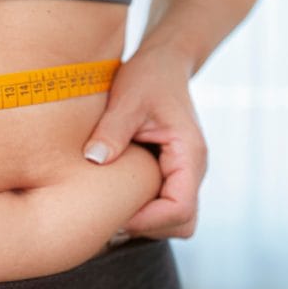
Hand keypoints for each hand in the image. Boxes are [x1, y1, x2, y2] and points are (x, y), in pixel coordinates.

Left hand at [83, 43, 207, 239]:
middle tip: (109, 212)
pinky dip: (143, 209)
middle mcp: (193, 170)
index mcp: (189, 155)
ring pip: (175, 220)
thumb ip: (113, 130)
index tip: (114, 211)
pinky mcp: (171, 173)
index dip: (147, 219)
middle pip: (182, 223)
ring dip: (145, 220)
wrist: (163, 63)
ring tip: (110, 205)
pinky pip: (164, 206)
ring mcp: (183, 174)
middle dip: (147, 225)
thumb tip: (94, 160)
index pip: (180, 209)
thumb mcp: (127, 99)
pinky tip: (116, 196)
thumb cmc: (148, 77)